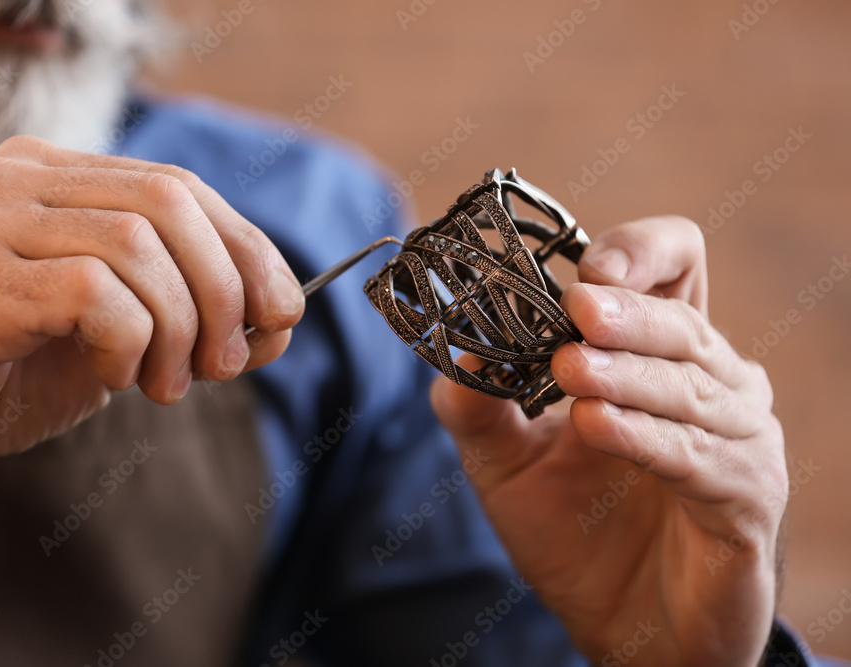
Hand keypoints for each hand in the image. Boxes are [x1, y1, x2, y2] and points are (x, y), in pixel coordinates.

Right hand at [0, 135, 304, 522]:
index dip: (246, 248)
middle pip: (169, 202)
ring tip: (167, 385)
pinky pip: (96, 293)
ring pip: (139, 245)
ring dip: (180, 328)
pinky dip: (130, 342)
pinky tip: (113, 376)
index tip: (281, 311)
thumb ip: (195, 319)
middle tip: (227, 362)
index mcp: (53, 177)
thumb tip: (281, 320)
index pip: (180, 187)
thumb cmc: (8, 378)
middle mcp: (17, 179)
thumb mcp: (123, 340)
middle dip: (225, 287)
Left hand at [431, 217, 784, 665]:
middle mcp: (709, 383)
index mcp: (654, 354)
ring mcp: (738, 438)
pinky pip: (699, 456)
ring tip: (572, 372)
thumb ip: (477, 409)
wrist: (619, 626)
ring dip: (629, 375)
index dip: (640, 253)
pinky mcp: (745, 498)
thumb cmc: (574, 533)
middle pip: (684, 320)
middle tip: (576, 314)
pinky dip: (645, 437)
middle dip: (628, 315)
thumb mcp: (505, 463)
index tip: (585, 274)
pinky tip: (596, 425)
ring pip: (693, 384)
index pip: (675, 265)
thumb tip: (453, 354)